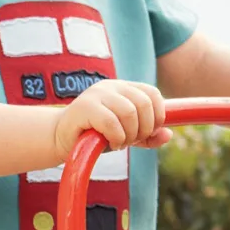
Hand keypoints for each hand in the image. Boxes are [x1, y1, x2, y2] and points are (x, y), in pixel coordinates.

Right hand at [53, 80, 171, 162]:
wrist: (61, 139)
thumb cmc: (94, 135)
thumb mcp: (126, 135)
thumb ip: (147, 136)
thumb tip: (168, 134)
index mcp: (122, 88)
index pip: (152, 93)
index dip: (158, 114)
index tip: (150, 131)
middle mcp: (111, 86)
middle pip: (143, 103)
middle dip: (144, 128)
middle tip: (131, 140)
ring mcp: (96, 94)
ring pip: (129, 113)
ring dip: (129, 135)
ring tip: (119, 142)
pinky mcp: (84, 107)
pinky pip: (111, 122)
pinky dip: (116, 138)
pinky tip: (110, 143)